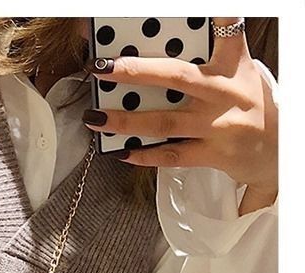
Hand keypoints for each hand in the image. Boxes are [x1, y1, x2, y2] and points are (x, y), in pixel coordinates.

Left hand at [82, 18, 277, 211]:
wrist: (279, 150)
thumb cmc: (249, 106)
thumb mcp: (238, 74)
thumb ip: (208, 59)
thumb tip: (159, 59)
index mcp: (233, 65)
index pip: (226, 30)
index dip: (214, 14)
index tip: (198, 5)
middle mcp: (224, 92)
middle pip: (174, 77)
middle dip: (134, 71)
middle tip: (102, 67)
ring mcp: (217, 125)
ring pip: (164, 122)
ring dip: (125, 120)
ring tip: (96, 118)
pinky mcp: (212, 154)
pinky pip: (172, 155)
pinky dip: (145, 155)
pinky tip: (121, 152)